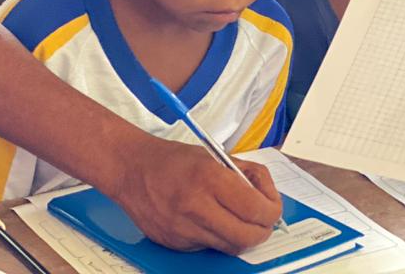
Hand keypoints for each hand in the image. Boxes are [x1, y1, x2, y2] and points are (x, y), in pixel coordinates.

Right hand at [115, 136, 282, 252]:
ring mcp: (184, 230)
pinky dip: (218, 237)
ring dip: (241, 236)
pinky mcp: (175, 244)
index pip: (256, 210)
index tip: (273, 207)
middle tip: (262, 220)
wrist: (131, 169)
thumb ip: (246, 175)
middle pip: (247, 237)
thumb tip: (268, 198)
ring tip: (238, 219)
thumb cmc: (175, 159)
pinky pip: (208, 247)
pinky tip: (212, 221)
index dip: (272, 212)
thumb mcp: (216, 156)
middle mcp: (196, 207)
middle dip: (262, 230)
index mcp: (210, 178)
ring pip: (230, 247)